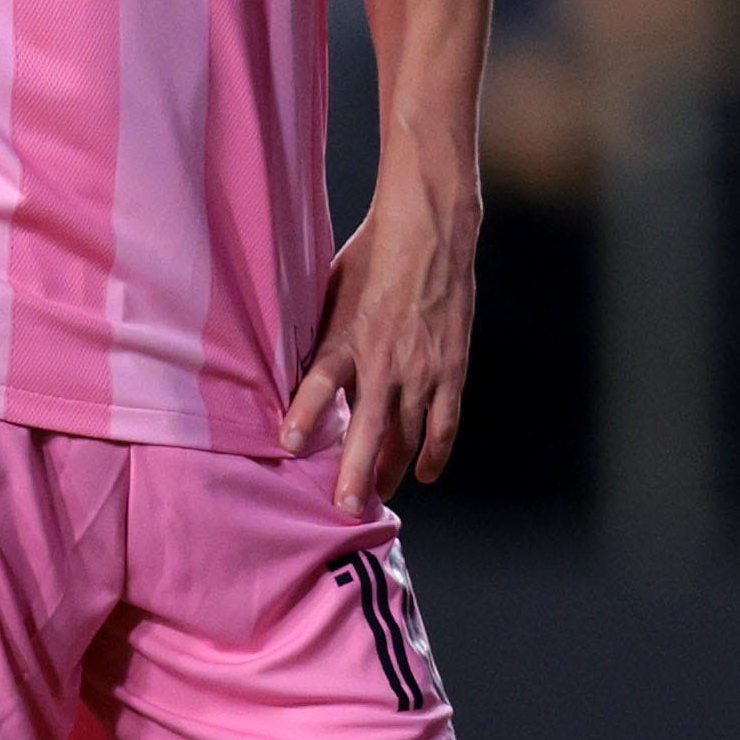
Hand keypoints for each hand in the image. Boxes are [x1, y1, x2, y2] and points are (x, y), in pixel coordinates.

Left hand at [279, 178, 478, 515]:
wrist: (430, 230)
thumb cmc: (372, 255)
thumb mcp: (329, 290)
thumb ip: (317, 334)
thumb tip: (289, 366)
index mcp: (348, 337)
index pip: (322, 384)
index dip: (305, 415)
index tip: (288, 444)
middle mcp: (385, 360)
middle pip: (371, 429)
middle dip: (356, 473)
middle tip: (346, 508)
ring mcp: (423, 369)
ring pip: (408, 435)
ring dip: (392, 470)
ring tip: (376, 497)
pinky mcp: (451, 368)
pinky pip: (445, 421)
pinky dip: (436, 451)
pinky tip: (426, 474)